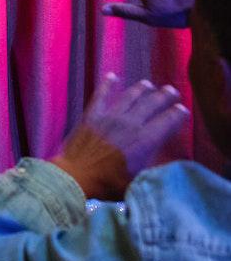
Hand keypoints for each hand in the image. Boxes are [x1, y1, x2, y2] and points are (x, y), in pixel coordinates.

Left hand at [50, 73, 189, 199]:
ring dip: (141, 89)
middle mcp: (131, 124)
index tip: (182, 109)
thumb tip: (166, 161)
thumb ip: (153, 167)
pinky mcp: (92, 115)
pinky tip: (112, 76)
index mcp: (146, 140)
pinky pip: (101, 95)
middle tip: (171, 91)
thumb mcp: (139, 180)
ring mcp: (110, 117)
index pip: (167, 121)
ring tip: (148, 84)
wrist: (76, 176)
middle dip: (164, 96)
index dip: (177, 114)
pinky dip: (107, 85)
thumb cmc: (108, 184)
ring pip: (130, 97)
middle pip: (152, 104)